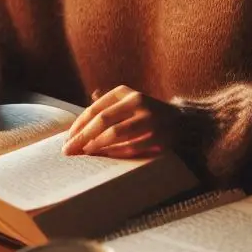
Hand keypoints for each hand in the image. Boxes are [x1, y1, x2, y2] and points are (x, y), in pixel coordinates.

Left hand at [62, 85, 182, 157]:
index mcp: (125, 93)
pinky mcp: (158, 136)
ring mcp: (149, 119)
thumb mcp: (128, 101)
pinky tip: (104, 157)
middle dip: (82, 137)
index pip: (95, 109)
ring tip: (84, 154)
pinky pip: (130, 148)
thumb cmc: (147, 113)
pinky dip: (114, 154)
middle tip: (68, 151)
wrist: (184, 122)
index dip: (78, 125)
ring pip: (115, 134)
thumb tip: (85, 108)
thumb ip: (106, 103)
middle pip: (102, 121)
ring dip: (96, 146)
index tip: (67, 139)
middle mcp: (137, 102)